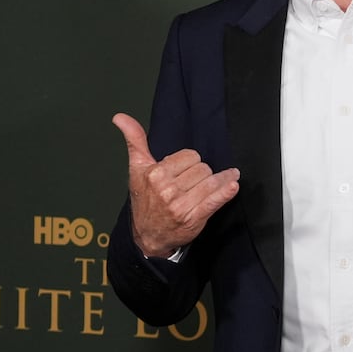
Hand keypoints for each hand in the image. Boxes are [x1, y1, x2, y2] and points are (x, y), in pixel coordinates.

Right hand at [113, 112, 239, 258]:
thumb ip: (135, 140)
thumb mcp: (137, 168)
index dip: (190, 161)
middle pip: (203, 168)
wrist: (147, 234)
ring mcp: (181, 205)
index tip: (185, 169)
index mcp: (155, 174)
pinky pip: (214, 201)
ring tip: (227, 178)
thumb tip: (120, 117)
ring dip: (222, 180)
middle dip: (203, 173)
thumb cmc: (144, 199)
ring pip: (212, 182)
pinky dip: (226, 192)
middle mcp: (167, 190)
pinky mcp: (193, 218)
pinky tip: (233, 186)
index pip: (190, 156)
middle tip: (196, 181)